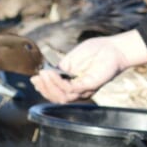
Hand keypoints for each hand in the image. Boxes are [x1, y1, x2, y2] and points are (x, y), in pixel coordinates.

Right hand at [31, 30, 146, 103]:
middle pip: (56, 98)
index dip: (43, 88)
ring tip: (44, 74)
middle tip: (38, 77)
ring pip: (62, 97)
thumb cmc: (94, 52)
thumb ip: (60, 68)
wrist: (112, 48)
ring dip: (50, 86)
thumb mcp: (71, 59)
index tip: (34, 78)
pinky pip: (71, 89)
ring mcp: (84, 90)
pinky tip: (53, 74)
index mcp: (73, 85)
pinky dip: (59, 83)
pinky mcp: (90, 86)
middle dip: (44, 88)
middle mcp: (78, 91)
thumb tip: (45, 74)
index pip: (55, 94)